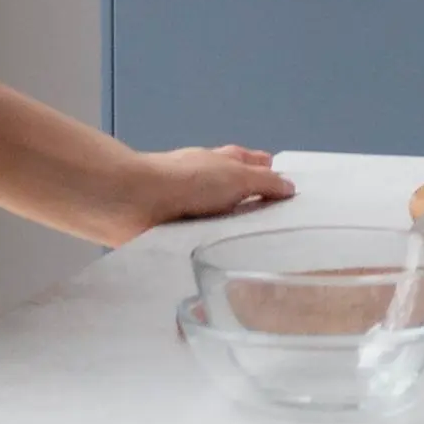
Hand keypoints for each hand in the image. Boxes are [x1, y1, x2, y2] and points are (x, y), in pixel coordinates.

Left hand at [101, 144, 292, 242]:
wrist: (134, 203)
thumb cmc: (187, 181)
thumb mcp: (236, 176)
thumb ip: (265, 183)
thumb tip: (289, 187)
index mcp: (221, 162)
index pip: (252, 164)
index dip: (269, 175)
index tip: (289, 195)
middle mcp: (205, 182)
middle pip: (235, 193)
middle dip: (253, 207)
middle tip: (277, 231)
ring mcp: (188, 208)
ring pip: (217, 218)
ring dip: (230, 231)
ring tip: (255, 254)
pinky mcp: (173, 232)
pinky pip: (199, 240)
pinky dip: (210, 247)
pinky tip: (223, 261)